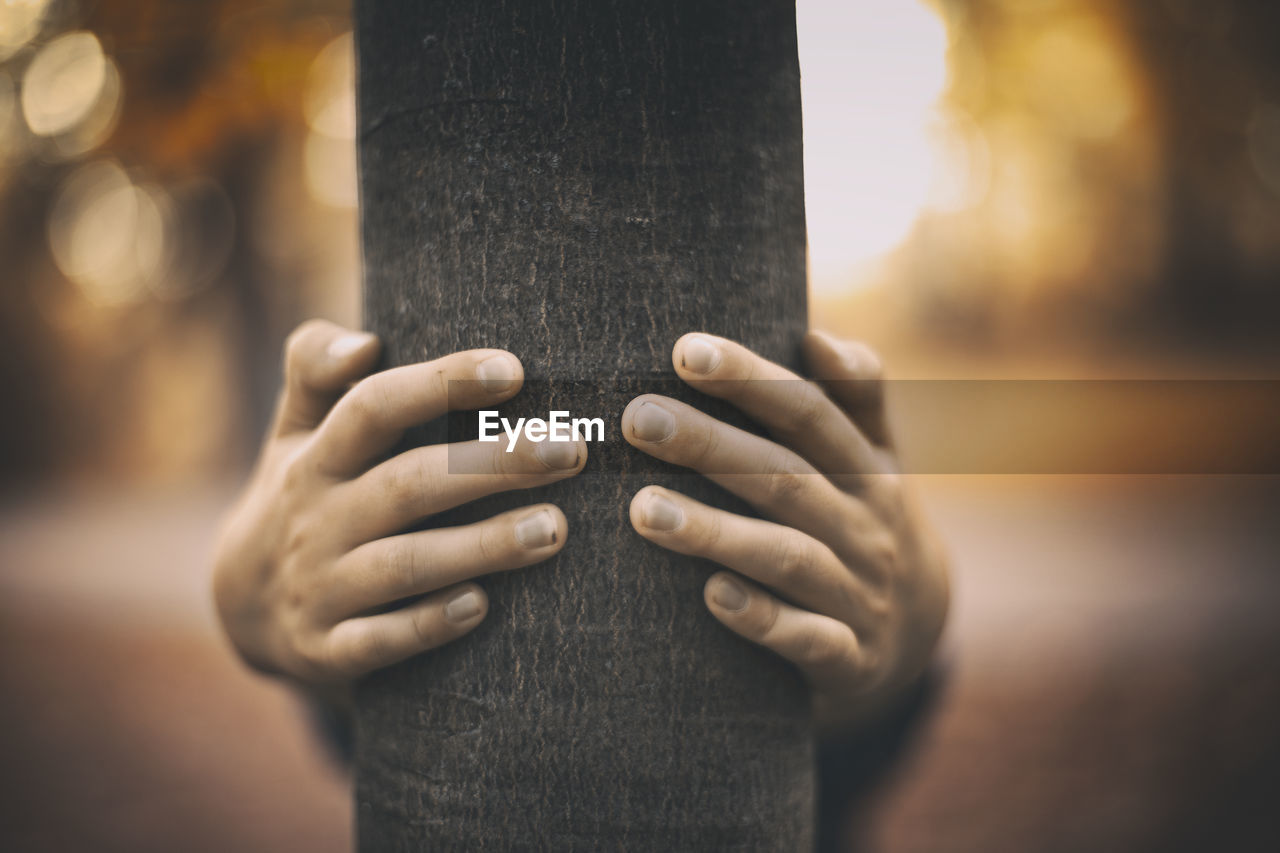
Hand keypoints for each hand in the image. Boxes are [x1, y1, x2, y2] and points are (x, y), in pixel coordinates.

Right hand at [211, 320, 584, 692]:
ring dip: (482, 547)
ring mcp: (322, 588)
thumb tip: (363, 341)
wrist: (239, 607)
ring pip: (405, 565)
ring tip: (554, 528)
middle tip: (570, 449)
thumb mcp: (292, 429)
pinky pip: (380, 641)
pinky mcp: (329, 650)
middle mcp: (317, 519)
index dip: (440, 384)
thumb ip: (315, 367)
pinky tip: (482, 605)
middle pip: (408, 484)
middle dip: (493, 464)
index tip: (514, 370)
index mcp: (315, 458)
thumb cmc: (300, 494)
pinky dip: (429, 625)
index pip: (374, 408)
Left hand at [624, 331, 948, 735]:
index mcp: (867, 469)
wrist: (919, 637)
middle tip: (637, 419)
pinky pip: (808, 639)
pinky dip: (763, 619)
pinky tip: (711, 595)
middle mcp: (866, 526)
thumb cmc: (869, 523)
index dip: (751, 379)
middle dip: (710, 445)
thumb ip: (856, 395)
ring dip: (716, 533)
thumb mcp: (877, 459)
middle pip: (785, 478)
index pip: (808, 412)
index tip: (685, 350)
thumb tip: (817, 336)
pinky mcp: (849, 659)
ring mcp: (860, 593)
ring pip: (787, 557)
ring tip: (643, 509)